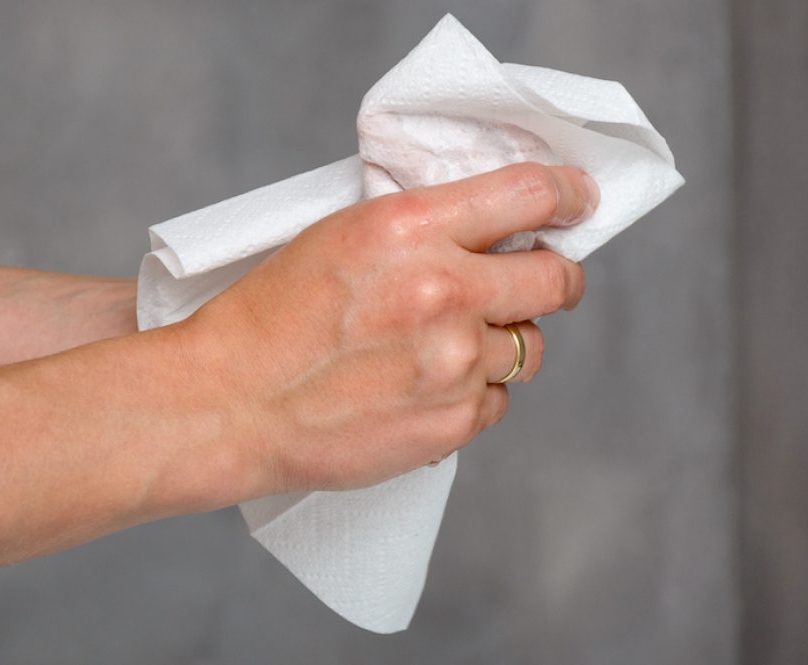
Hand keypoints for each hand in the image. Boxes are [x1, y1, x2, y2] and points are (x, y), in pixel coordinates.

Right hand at [170, 162, 597, 496]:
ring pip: (530, 348)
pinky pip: (497, 402)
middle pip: (557, 280)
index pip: (529, 194)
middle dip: (556, 277)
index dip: (567, 195)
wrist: (230, 403)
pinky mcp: (452, 422)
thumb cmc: (270, 315)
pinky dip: (473, 394)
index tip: (577, 202)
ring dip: (506, 342)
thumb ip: (423, 228)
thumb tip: (491, 232)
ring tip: (453, 347)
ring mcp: (454, 363)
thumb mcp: (341, 235)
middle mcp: (445, 291)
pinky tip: (424, 389)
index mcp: (411, 228)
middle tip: (542, 280)